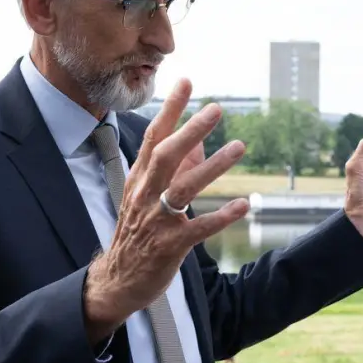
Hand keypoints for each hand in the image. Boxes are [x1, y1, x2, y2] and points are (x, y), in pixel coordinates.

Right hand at [83, 79, 247, 340]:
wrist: (118, 279)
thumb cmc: (137, 232)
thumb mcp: (146, 195)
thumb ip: (172, 167)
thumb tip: (196, 138)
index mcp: (139, 179)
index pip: (154, 137)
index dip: (170, 109)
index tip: (186, 82)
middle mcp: (145, 195)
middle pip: (166, 156)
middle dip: (190, 130)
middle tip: (216, 109)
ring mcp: (157, 220)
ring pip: (184, 188)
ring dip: (213, 166)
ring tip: (240, 148)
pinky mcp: (170, 246)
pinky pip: (198, 228)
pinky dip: (221, 216)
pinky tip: (244, 205)